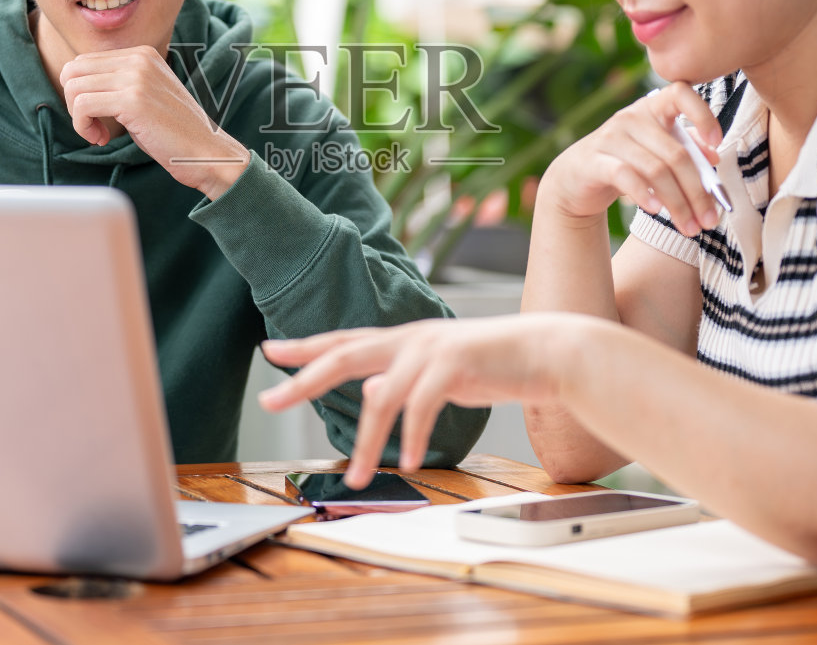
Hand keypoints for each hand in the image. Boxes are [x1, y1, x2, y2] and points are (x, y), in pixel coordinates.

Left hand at [58, 46, 250, 198]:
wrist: (206, 153)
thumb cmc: (174, 133)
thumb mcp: (145, 95)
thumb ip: (118, 83)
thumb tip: (76, 84)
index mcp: (142, 53)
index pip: (84, 62)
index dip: (81, 93)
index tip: (98, 117)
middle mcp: (139, 58)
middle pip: (73, 70)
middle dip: (73, 103)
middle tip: (92, 125)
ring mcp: (136, 77)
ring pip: (73, 87)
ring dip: (78, 117)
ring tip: (98, 134)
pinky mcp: (132, 99)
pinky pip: (82, 106)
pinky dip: (83, 127)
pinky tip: (102, 139)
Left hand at [258, 314, 604, 486]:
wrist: (548, 351)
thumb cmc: (496, 364)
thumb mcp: (441, 372)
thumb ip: (406, 382)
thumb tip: (371, 397)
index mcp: (403, 339)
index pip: (343, 340)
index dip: (305, 348)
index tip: (269, 352)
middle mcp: (409, 338)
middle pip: (343, 356)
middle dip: (302, 380)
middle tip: (269, 400)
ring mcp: (430, 349)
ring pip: (381, 397)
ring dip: (367, 442)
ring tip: (358, 477)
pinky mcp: (454, 365)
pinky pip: (420, 406)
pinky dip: (411, 437)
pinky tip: (410, 461)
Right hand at [540, 82, 723, 237]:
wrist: (576, 178)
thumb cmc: (625, 162)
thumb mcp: (657, 152)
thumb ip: (685, 149)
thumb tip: (714, 157)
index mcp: (652, 108)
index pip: (680, 93)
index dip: (702, 114)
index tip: (718, 142)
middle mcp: (631, 117)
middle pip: (676, 154)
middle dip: (697, 192)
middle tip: (710, 221)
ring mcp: (611, 137)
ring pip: (656, 171)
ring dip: (678, 204)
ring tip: (690, 228)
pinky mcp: (594, 160)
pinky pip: (626, 176)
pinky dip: (645, 195)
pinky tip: (657, 211)